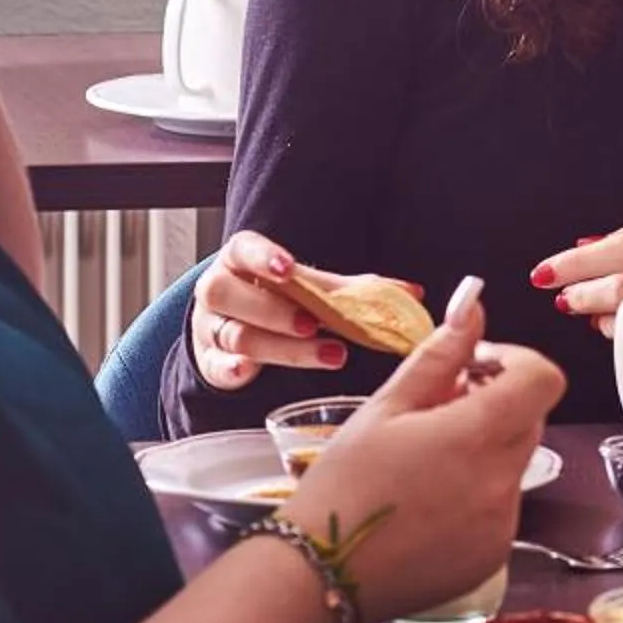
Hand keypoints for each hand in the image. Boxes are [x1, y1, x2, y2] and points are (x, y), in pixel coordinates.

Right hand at [188, 230, 422, 390]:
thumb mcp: (311, 287)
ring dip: (280, 347)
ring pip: (237, 335)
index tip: (288, 268)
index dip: (264, 257)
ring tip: (324, 353)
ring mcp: (210, 325)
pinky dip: (232, 370)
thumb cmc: (278, 298)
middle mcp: (219, 288)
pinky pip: (215, 366)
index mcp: (242, 259)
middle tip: (312, 324)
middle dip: (276, 311)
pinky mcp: (209, 360)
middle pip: (235, 296)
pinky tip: (248, 373)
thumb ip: (354, 288)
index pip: (245, 249)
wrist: (234, 323)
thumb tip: (413, 294)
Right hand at [280, 288, 562, 621]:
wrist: (320, 575)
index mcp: (477, 437)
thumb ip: (439, 356)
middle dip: (495, 402)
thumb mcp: (385, 408)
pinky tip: (428, 501)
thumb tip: (472, 309)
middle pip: (530, 418)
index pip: (543, 379)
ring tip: (424, 460)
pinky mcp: (493, 555)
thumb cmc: (342, 488)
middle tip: (438, 409)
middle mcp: (501, 482)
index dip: (516, 362)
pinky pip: (503, 506)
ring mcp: (502, 524)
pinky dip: (478, 493)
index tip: (478, 366)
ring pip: (515, 463)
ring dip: (485, 449)